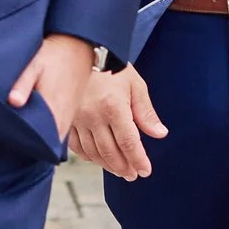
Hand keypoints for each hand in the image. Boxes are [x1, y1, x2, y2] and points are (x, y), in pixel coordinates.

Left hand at [8, 33, 97, 138]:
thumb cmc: (55, 54)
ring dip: (38, 138)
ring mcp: (68, 118)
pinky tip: (34, 123)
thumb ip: (23, 84)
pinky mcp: (69, 114)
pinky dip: (46, 132)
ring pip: (52, 139)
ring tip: (20, 129)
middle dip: (27, 141)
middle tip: (10, 134)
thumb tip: (12, 102)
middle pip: (43, 143)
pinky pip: (57, 132)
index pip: (37, 141)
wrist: (78, 46)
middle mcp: (63, 118)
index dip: (21, 141)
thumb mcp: (35, 64)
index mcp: (53, 109)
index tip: (7, 136)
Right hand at [69, 62, 167, 179]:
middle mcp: (94, 116)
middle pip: (110, 152)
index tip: (145, 171)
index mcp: (114, 107)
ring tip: (120, 171)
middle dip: (124, 167)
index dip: (138, 160)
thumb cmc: (112, 67)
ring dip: (108, 165)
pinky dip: (88, 156)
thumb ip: (146, 112)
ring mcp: (78, 119)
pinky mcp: (68, 119)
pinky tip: (98, 159)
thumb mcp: (135, 85)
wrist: (82, 52)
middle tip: (133, 175)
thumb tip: (159, 133)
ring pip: (93, 152)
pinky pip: (76, 146)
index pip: (129, 143)